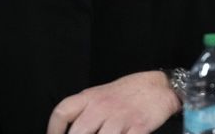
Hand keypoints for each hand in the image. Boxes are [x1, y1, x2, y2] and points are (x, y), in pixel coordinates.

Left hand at [47, 71, 179, 133]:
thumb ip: (86, 109)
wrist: (161, 86)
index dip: (53, 131)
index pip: (63, 112)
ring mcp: (120, 118)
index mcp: (91, 97)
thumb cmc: (130, 91)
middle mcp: (102, 107)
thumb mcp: (104, 93)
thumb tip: (73, 131)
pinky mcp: (138, 127)